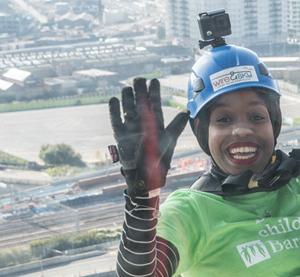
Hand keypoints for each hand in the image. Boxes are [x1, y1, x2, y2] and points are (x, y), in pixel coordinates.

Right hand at [109, 77, 188, 197]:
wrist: (146, 174)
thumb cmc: (160, 158)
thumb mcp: (169, 140)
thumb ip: (177, 125)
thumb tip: (186, 112)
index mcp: (155, 123)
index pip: (154, 104)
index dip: (154, 93)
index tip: (154, 80)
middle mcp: (142, 123)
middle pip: (140, 103)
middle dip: (139, 91)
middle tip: (139, 78)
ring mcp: (131, 128)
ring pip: (127, 108)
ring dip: (127, 98)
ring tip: (127, 87)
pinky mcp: (120, 134)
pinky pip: (115, 119)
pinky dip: (114, 110)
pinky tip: (114, 99)